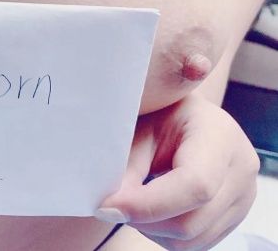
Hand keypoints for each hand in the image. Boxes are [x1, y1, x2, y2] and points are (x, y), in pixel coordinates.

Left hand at [96, 94, 259, 250]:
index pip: (194, 186)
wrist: (186, 114)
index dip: (147, 204)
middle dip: (143, 220)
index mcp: (219, 136)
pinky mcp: (235, 216)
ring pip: (193, 240)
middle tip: (110, 204)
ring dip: (152, 231)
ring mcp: (243, 197)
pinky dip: (166, 235)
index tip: (108, 206)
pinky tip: (151, 211)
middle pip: (191, 222)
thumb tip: (112, 208)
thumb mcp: (140, 130)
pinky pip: (198, 243)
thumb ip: (128, 167)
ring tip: (130, 204)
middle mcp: (241, 169)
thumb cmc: (160, 115)